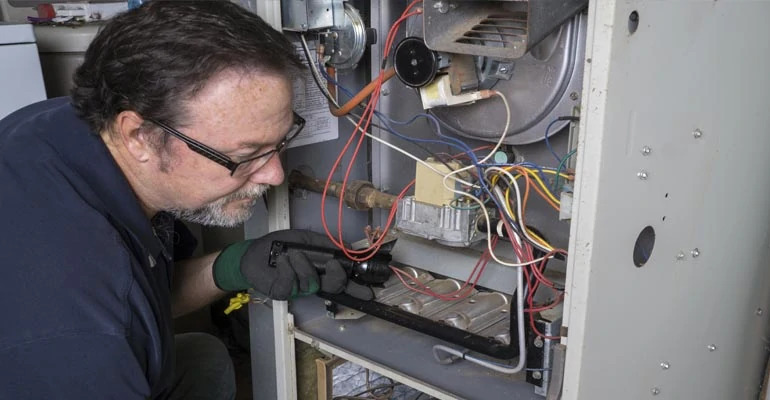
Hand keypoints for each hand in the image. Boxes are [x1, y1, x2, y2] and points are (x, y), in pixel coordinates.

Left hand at [215, 230, 372, 300]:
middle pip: (333, 287)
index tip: (369, 291)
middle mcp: (312, 282)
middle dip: (336, 277)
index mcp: (320, 271)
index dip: (355, 288)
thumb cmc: (280, 246)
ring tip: (291, 254)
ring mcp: (297, 289)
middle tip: (334, 265)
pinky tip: (282, 261)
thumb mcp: (305, 239)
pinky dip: (287, 269)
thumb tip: (348, 246)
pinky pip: (290, 283)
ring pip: (311, 283)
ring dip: (302, 265)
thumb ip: (326, 243)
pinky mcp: (282, 292)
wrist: (253, 253)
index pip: (342, 282)